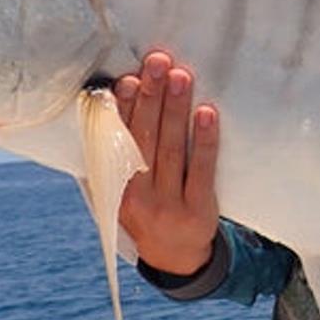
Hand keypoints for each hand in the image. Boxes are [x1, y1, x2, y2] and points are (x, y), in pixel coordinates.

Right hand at [116, 51, 219, 275]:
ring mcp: (167, 205)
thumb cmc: (147, 205)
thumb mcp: (122, 186)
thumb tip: (117, 94)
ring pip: (170, 149)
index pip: (117, 139)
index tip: (130, 78)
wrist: (175, 257)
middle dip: (152, 96)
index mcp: (113, 185)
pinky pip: (200, 170)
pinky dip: (203, 140)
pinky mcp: (197, 211)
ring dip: (175, 109)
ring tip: (181, 76)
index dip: (124, 107)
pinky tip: (206, 113)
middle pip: (144, 137)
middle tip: (159, 62)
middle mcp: (136, 195)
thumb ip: (117, 150)